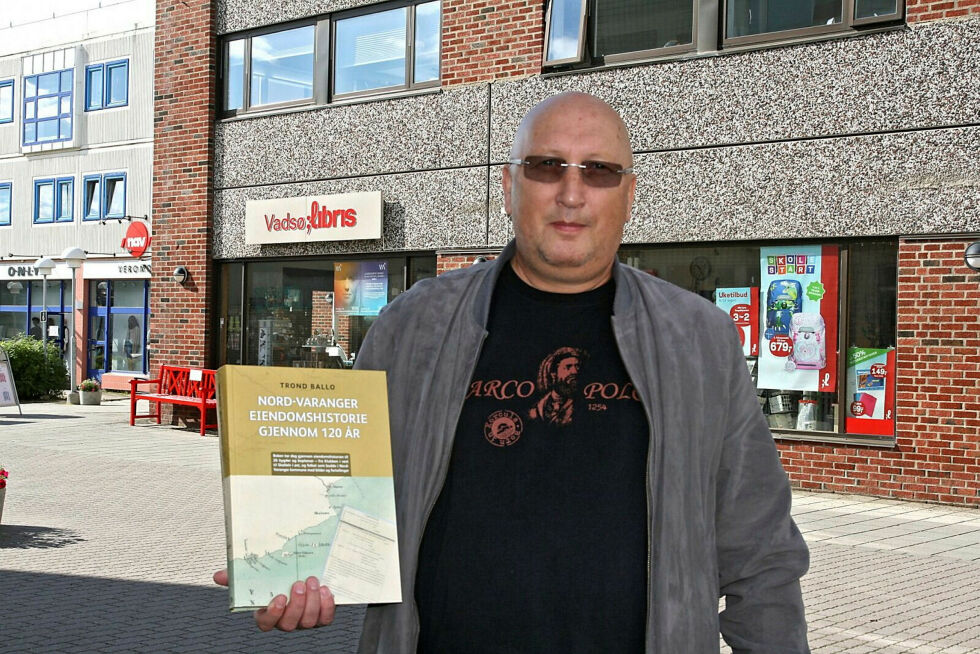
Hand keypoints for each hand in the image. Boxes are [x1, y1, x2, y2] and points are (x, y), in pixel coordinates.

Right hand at [212, 570, 335, 631]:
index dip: (273, 614)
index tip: (278, 598)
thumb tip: (219, 575)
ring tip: (313, 581)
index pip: (266, 623)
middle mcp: (286, 621)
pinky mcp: (321, 617)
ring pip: (308, 621)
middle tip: (300, 584)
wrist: (303, 575)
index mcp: (268, 614)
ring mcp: (304, 621)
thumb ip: (237, 577)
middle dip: (296, 604)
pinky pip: (325, 618)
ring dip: (312, 601)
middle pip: (290, 624)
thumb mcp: (257, 576)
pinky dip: (327, 605)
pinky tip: (326, 589)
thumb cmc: (277, 580)